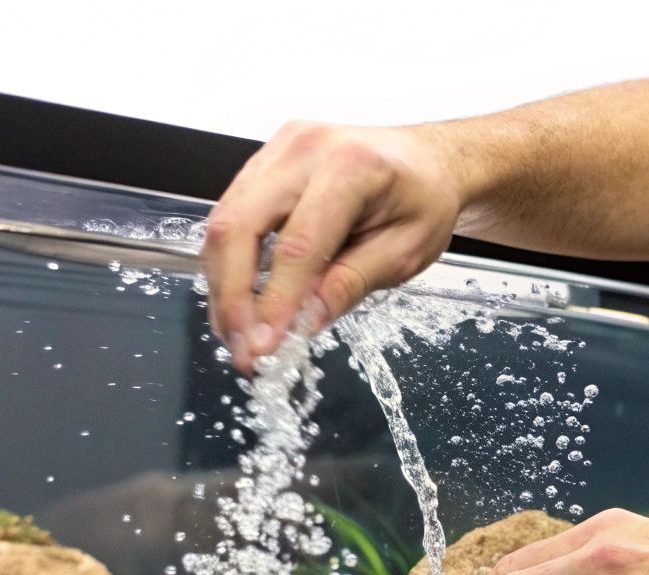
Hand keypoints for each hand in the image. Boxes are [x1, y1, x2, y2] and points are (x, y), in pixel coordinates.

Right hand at [200, 121, 464, 372]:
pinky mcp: (263, 163)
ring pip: (223, 223)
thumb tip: (303, 322)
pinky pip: (230, 216)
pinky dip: (229, 265)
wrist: (425, 159)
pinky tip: (241, 301)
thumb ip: (351, 284)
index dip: (275, 301)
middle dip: (232, 298)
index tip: (265, 347)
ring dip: (224, 287)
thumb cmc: (424, 199)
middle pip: (238, 227)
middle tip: (245, 351)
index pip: (297, 245)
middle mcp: (303, 149)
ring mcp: (276, 151)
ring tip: (240, 336)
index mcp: (350, 167)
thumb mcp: (406, 250)